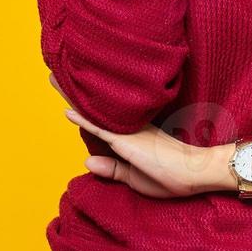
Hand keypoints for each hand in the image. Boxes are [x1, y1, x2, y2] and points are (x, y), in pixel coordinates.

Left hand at [48, 73, 234, 197]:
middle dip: (73, 90)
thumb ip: (113, 169)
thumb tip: (86, 161)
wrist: (198, 171)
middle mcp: (127, 127)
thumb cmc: (173, 176)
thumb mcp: (136, 178)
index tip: (69, 87)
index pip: (101, 118)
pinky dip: (83, 118)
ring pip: (94, 111)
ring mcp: (128, 132)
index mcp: (131, 134)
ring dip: (72, 95)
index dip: (84, 104)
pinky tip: (67, 108)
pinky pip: (100, 129)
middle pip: (94, 107)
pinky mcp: (128, 142)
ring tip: (54, 76)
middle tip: (54, 72)